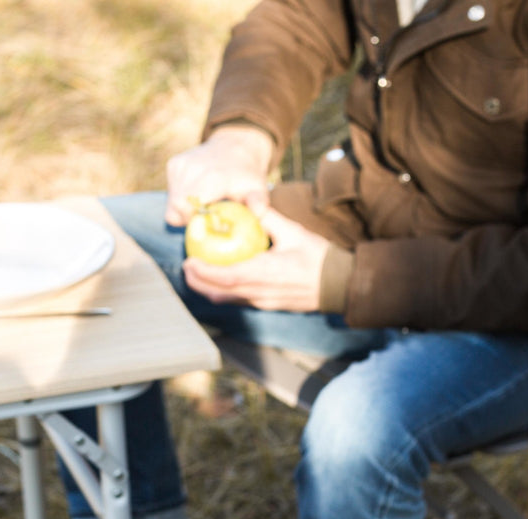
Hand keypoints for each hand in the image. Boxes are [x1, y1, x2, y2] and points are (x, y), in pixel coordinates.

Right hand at [165, 125, 274, 227]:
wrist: (235, 148)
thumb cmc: (247, 177)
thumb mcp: (258, 190)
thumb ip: (258, 203)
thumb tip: (258, 212)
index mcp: (212, 178)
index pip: (188, 208)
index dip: (195, 222)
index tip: (210, 224)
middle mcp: (192, 169)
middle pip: (177, 208)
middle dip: (190, 219)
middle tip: (207, 218)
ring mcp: (180, 165)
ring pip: (172, 203)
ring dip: (186, 210)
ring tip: (205, 205)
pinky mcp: (173, 164)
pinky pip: (171, 194)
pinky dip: (181, 199)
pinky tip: (198, 194)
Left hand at [182, 203, 331, 311]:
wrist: (340, 284)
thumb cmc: (319, 258)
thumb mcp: (294, 232)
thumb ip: (268, 217)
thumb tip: (247, 202)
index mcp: (265, 274)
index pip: (226, 277)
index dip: (203, 272)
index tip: (189, 261)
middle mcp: (262, 293)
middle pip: (221, 293)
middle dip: (199, 283)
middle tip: (187, 268)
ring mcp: (266, 302)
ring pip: (230, 299)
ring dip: (211, 289)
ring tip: (200, 274)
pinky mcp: (270, 305)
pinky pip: (242, 300)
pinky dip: (227, 291)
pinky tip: (225, 279)